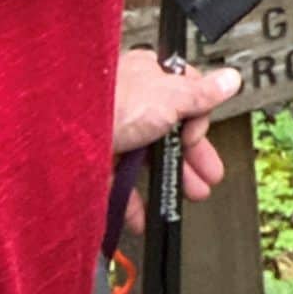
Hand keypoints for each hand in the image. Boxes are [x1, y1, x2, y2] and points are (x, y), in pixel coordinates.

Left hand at [113, 49, 242, 229]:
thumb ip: (202, 95)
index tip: (197, 138)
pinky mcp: (95, 161)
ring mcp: (112, 132)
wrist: (61, 136)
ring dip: (169, 181)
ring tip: (186, 197)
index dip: (197, 120)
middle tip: (207, 176)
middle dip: (191, 158)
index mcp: (149, 77)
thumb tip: (231, 78)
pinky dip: (134, 202)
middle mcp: (130, 102)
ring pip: (147, 158)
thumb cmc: (113, 104)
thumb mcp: (171, 98)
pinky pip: (119, 184)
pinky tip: (144, 216)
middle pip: (169, 131)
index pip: (185, 96)